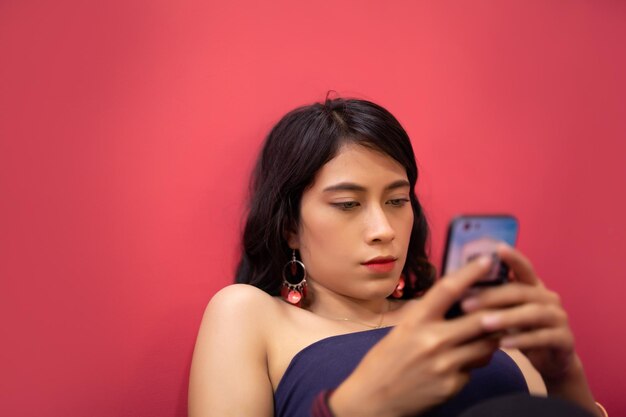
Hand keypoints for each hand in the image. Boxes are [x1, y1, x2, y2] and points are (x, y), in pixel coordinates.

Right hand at [330, 256, 500, 416]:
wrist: (373, 400)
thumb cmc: (385, 361)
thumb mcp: (401, 330)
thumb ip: (428, 317)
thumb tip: (456, 302)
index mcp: (416, 321)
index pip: (448, 290)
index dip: (470, 273)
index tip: (486, 260)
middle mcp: (432, 340)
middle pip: (479, 319)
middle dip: (496, 311)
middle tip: (506, 304)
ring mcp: (444, 364)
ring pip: (486, 346)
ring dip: (490, 338)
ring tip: (484, 334)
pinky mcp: (452, 385)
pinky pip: (474, 368)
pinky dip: (474, 362)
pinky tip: (462, 361)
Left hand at [460, 245, 575, 382]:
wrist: (552, 361)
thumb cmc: (522, 330)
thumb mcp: (507, 313)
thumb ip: (492, 300)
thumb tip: (456, 291)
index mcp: (534, 287)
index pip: (524, 267)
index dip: (512, 257)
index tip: (497, 248)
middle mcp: (549, 298)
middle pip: (520, 291)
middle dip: (491, 297)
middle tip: (465, 304)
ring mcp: (559, 318)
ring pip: (532, 313)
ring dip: (506, 317)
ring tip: (483, 323)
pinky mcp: (564, 339)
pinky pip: (542, 337)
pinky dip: (521, 340)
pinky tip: (502, 344)